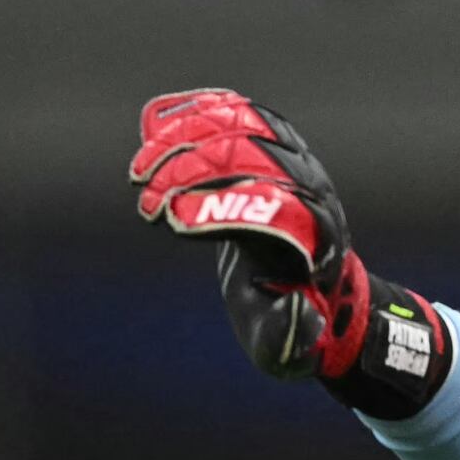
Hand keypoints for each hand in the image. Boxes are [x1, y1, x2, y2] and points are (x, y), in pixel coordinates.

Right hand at [124, 89, 447, 418]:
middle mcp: (314, 193)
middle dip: (191, 171)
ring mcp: (299, 164)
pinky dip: (203, 112)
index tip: (168, 220)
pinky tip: (163, 121)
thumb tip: (302, 310)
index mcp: (316, 240)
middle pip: (252, 159)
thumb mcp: (288, 347)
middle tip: (146, 195)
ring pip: (244, 128)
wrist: (317, 293)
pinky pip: (244, 115)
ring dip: (187, 138)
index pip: (269, 206)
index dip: (215, 206)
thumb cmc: (295, 323)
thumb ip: (289, 335)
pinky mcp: (281, 149)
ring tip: (142, 167)